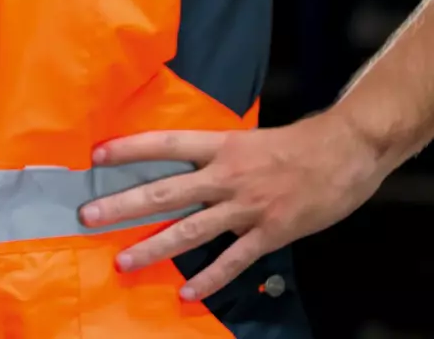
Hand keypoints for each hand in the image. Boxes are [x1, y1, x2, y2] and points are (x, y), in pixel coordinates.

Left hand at [78, 109, 390, 298]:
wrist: (346, 151)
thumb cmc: (297, 144)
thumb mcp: (248, 139)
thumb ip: (217, 154)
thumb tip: (185, 163)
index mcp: (220, 145)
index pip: (164, 144)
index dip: (129, 149)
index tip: (95, 156)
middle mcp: (225, 175)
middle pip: (165, 191)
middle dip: (124, 205)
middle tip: (88, 216)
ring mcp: (246, 206)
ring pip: (190, 230)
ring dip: (154, 247)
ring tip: (123, 261)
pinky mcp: (269, 232)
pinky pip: (232, 260)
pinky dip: (209, 278)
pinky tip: (186, 294)